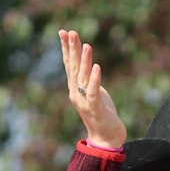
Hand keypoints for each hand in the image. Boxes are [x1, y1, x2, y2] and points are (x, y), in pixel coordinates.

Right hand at [60, 29, 126, 148]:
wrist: (106, 139)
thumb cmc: (101, 114)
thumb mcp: (95, 92)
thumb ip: (91, 79)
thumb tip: (91, 65)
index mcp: (75, 88)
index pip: (70, 64)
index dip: (67, 48)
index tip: (64, 32)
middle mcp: (76, 93)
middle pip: (74, 67)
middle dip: (72, 49)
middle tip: (71, 32)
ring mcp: (84, 101)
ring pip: (83, 77)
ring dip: (85, 61)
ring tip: (86, 45)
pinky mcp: (95, 108)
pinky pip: (94, 92)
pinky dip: (95, 79)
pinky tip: (97, 67)